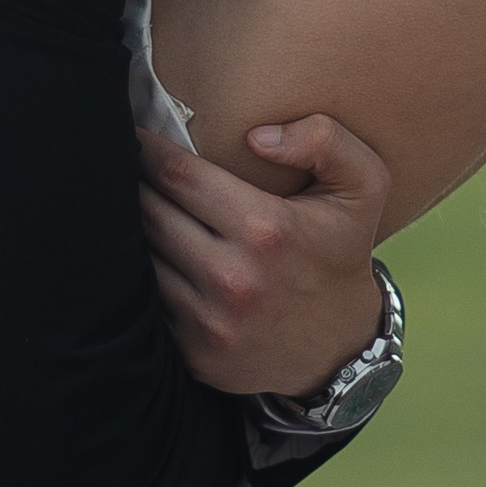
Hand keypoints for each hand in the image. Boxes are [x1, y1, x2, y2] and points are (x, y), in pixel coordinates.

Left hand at [138, 115, 389, 395]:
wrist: (341, 351)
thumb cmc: (341, 255)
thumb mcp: (362, 187)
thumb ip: (324, 140)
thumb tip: (256, 137)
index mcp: (266, 230)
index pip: (178, 175)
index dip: (146, 149)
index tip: (134, 134)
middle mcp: (233, 278)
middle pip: (149, 213)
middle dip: (131, 183)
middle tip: (122, 164)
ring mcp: (210, 321)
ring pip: (141, 257)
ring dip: (131, 230)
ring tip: (128, 207)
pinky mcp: (193, 352)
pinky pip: (147, 300)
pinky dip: (140, 275)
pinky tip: (145, 255)